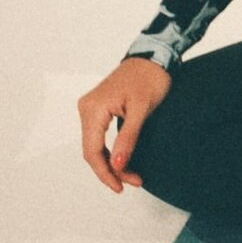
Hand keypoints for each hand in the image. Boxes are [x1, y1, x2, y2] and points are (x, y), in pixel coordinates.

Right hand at [77, 57, 171, 191]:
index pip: (92, 151)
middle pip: (92, 151)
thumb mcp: (142, 109)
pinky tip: (122, 161)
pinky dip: (111, 150)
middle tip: (133, 182)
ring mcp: (91, 108)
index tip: (120, 187)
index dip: (105, 173)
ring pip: (96, 145)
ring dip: (111, 162)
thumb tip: (116, 166)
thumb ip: (127, 138)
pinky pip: (100, 136)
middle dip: (111, 170)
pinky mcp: (99, 108)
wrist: (155, 55)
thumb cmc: (151, 77)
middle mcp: (87, 108)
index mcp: (93, 108)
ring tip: (131, 176)